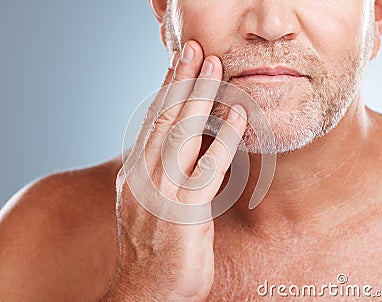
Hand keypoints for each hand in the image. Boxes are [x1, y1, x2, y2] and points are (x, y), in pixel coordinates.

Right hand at [102, 40, 246, 300]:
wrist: (146, 292)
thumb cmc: (154, 249)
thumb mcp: (151, 203)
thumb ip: (165, 173)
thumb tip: (190, 145)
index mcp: (135, 172)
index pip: (152, 122)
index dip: (167, 90)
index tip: (179, 65)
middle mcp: (142, 175)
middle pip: (163, 118)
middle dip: (180, 80)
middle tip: (195, 48)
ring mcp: (160, 192)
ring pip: (180, 133)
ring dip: (198, 96)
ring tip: (213, 65)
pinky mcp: (183, 211)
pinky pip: (206, 167)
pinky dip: (222, 138)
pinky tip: (236, 115)